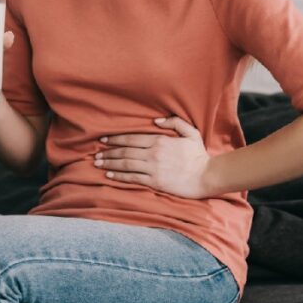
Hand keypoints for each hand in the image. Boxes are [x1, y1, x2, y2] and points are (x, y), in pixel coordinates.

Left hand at [93, 115, 212, 199]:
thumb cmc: (199, 155)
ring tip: (97, 163)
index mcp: (160, 140)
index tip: (103, 140)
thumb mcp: (191, 133)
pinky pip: (133, 178)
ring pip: (125, 164)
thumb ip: (174, 122)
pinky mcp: (155, 182)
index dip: (115, 139)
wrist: (207, 176)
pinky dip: (119, 176)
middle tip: (96, 154)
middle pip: (125, 151)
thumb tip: (156, 120)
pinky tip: (109, 175)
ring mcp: (153, 168)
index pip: (132, 138)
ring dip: (110, 163)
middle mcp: (153, 153)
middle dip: (108, 152)